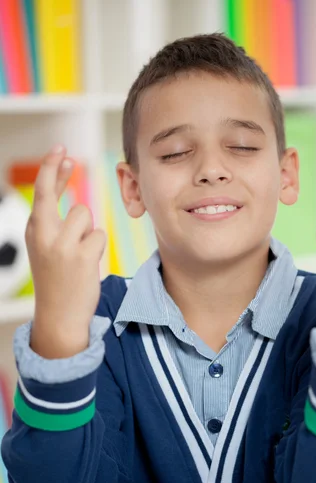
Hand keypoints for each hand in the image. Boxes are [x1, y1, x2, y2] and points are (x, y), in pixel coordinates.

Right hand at [27, 145, 106, 357]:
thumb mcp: (46, 248)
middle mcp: (43, 235)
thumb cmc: (57, 279)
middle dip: (56, 169)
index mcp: (34, 232)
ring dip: (88, 231)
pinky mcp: (82, 256)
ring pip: (85, 215)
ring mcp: (62, 245)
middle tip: (65, 153)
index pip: (41, 193)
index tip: (59, 150)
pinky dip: (97, 247)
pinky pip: (99, 235)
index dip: (50, 169)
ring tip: (79, 254)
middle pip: (54, 194)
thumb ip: (55, 222)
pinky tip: (87, 264)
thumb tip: (71, 193)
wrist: (59, 315)